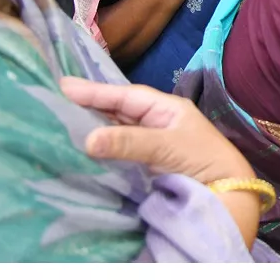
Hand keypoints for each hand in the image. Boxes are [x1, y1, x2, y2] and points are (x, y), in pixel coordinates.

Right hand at [60, 76, 253, 183]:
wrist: (227, 194)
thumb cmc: (203, 161)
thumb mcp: (167, 147)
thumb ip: (128, 142)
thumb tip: (87, 139)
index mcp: (167, 109)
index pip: (126, 97)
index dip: (96, 92)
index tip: (64, 86)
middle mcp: (157, 122)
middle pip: (118, 112)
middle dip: (89, 107)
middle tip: (53, 101)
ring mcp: (152, 144)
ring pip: (116, 131)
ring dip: (92, 127)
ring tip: (59, 121)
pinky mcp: (146, 165)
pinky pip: (118, 151)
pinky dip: (100, 148)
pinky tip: (81, 147)